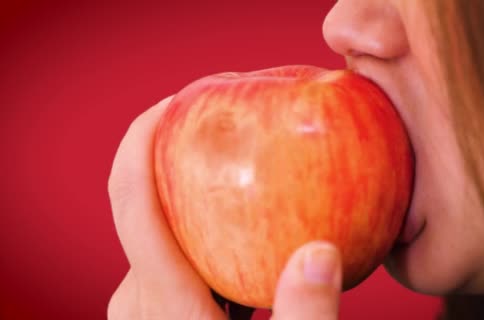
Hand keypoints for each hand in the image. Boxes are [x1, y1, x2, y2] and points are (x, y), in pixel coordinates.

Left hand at [107, 97, 342, 319]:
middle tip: (229, 119)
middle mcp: (140, 298)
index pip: (133, 202)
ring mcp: (145, 302)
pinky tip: (243, 214)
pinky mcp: (160, 306)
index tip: (175, 99)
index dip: (142, 139)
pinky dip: (205, 219)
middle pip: (143, 203)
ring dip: (193, 186)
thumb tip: (319, 255)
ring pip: (161, 223)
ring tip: (240, 155)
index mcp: (165, 306)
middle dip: (175, 153)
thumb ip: (303, 314)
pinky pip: (175, 245)